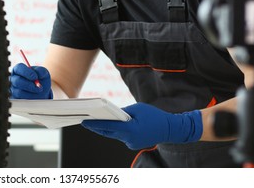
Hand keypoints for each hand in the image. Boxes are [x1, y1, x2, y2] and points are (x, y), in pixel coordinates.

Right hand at [10, 63, 52, 98]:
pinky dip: (29, 98)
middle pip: (17, 81)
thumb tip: (38, 74)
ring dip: (31, 93)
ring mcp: (13, 89)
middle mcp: (14, 78)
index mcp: (19, 69)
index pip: (19, 67)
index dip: (26, 72)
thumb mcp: (44, 73)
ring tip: (38, 91)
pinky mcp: (15, 98)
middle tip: (38, 86)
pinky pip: (20, 100)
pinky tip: (34, 95)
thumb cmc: (41, 79)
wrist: (42, 91)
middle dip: (29, 85)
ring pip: (19, 92)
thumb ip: (41, 71)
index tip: (35, 77)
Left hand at [81, 102, 201, 149]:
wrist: (169, 129)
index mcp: (130, 130)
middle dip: (97, 127)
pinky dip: (115, 131)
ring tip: (94, 122)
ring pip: (114, 135)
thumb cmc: (154, 116)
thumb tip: (111, 114)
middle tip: (85, 121)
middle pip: (108, 132)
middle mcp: (129, 139)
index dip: (95, 124)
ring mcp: (131, 144)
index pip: (108, 126)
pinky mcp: (133, 145)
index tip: (84, 121)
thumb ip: (123, 112)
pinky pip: (121, 137)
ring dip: (105, 129)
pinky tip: (109, 125)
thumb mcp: (137, 108)